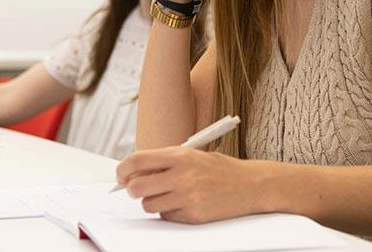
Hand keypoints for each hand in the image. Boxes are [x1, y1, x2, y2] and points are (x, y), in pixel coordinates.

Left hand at [116, 147, 258, 223]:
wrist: (251, 185)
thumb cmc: (220, 168)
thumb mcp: (192, 155)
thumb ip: (165, 161)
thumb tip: (134, 172)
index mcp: (180, 155)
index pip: (138, 161)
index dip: (123, 170)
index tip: (121, 175)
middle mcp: (182, 175)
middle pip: (137, 187)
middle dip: (132, 189)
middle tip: (137, 189)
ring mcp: (188, 197)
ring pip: (149, 205)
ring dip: (151, 202)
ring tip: (166, 195)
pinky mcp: (193, 215)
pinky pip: (166, 217)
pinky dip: (168, 212)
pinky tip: (182, 203)